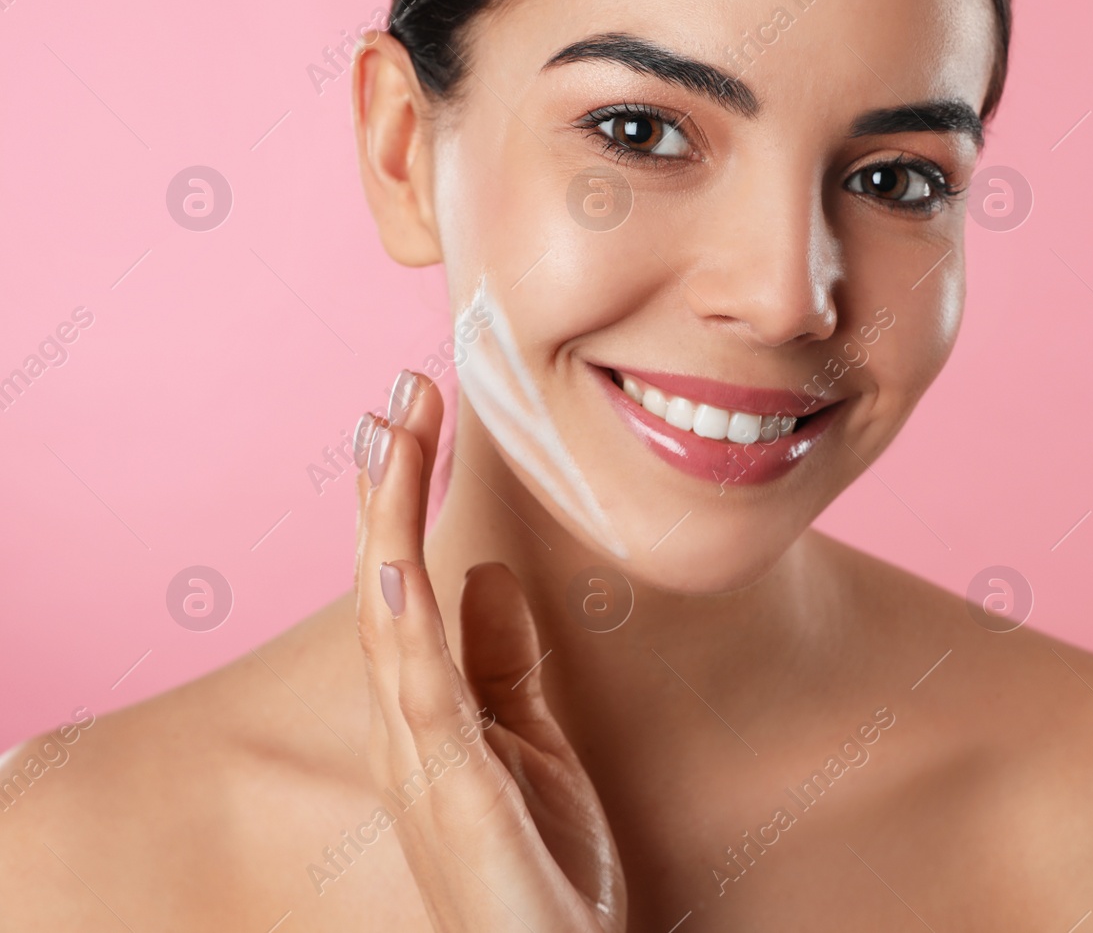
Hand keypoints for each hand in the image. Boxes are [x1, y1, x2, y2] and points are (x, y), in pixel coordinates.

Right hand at [352, 369, 626, 931]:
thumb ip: (503, 664)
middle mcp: (407, 726)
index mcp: (427, 710)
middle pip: (386, 581)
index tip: (416, 412)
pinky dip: (406, 628)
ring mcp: (422, 761)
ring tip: (389, 436)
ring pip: (392, 620)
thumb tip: (483, 573)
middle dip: (389, 483)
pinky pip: (425, 699)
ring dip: (386, 524)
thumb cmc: (538, 870)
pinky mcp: (455, 795)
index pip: (405, 580)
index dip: (401, 495)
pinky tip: (398, 568)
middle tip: (400, 391)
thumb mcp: (532, 744)